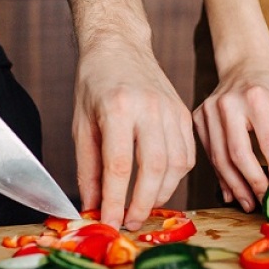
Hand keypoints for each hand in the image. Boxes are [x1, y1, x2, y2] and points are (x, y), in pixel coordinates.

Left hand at [73, 34, 194, 230]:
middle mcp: (149, 108)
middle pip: (154, 167)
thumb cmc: (94, 83)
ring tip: (144, 208)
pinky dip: (175, 177)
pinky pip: (188, 155)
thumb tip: (93, 206)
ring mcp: (171, 110)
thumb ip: (88, 167)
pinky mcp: (184, 114)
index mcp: (118, 107)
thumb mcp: (81, 124)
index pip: (119, 165)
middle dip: (143, 204)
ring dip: (161, 194)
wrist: (120, 46)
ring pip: (176, 164)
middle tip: (130, 223)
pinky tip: (160, 186)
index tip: (109, 221)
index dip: (115, 200)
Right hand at [194, 58, 268, 211]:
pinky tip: (231, 190)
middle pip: (238, 154)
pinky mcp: (198, 118)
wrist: (245, 65)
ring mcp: (209, 110)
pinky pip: (209, 154)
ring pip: (220, 158)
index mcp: (257, 98)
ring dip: (235, 185)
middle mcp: (229, 103)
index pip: (267, 142)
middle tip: (263, 203)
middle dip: (252, 184)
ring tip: (248, 202)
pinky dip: (221, 175)